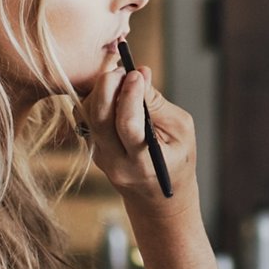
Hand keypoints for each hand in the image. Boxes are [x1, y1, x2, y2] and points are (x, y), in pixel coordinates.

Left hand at [88, 63, 201, 212]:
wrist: (158, 199)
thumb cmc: (177, 161)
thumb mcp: (181, 132)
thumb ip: (158, 104)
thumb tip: (140, 73)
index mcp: (144, 163)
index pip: (128, 126)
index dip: (131, 96)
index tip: (136, 73)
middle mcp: (116, 162)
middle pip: (99, 119)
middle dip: (107, 87)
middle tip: (121, 69)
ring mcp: (100, 158)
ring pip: (88, 116)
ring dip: (100, 91)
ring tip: (119, 77)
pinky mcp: (93, 150)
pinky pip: (87, 119)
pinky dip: (97, 99)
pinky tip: (112, 91)